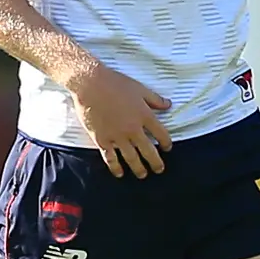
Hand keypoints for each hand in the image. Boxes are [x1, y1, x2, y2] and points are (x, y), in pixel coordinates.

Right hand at [66, 62, 172, 177]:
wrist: (90, 84)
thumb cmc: (115, 83)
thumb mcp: (139, 89)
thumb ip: (155, 99)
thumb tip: (169, 105)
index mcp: (144, 115)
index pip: (161, 135)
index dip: (167, 143)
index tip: (167, 148)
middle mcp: (133, 129)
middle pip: (149, 151)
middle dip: (156, 162)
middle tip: (159, 169)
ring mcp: (117, 136)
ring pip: (131, 158)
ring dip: (139, 169)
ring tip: (143, 175)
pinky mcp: (102, 139)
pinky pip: (110, 158)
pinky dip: (116, 167)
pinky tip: (120, 173)